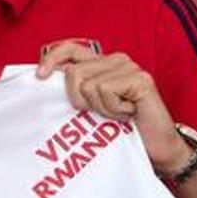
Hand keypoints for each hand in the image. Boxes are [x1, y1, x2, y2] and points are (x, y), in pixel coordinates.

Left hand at [36, 42, 190, 172]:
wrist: (157, 148)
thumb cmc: (123, 130)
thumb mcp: (92, 108)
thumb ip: (75, 91)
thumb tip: (43, 81)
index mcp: (101, 64)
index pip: (70, 49)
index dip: (52, 59)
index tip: (39, 77)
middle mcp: (115, 60)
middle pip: (73, 73)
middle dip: (80, 100)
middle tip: (101, 113)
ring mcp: (129, 67)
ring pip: (88, 85)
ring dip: (100, 109)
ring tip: (119, 114)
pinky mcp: (139, 79)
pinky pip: (105, 90)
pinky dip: (112, 109)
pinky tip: (129, 113)